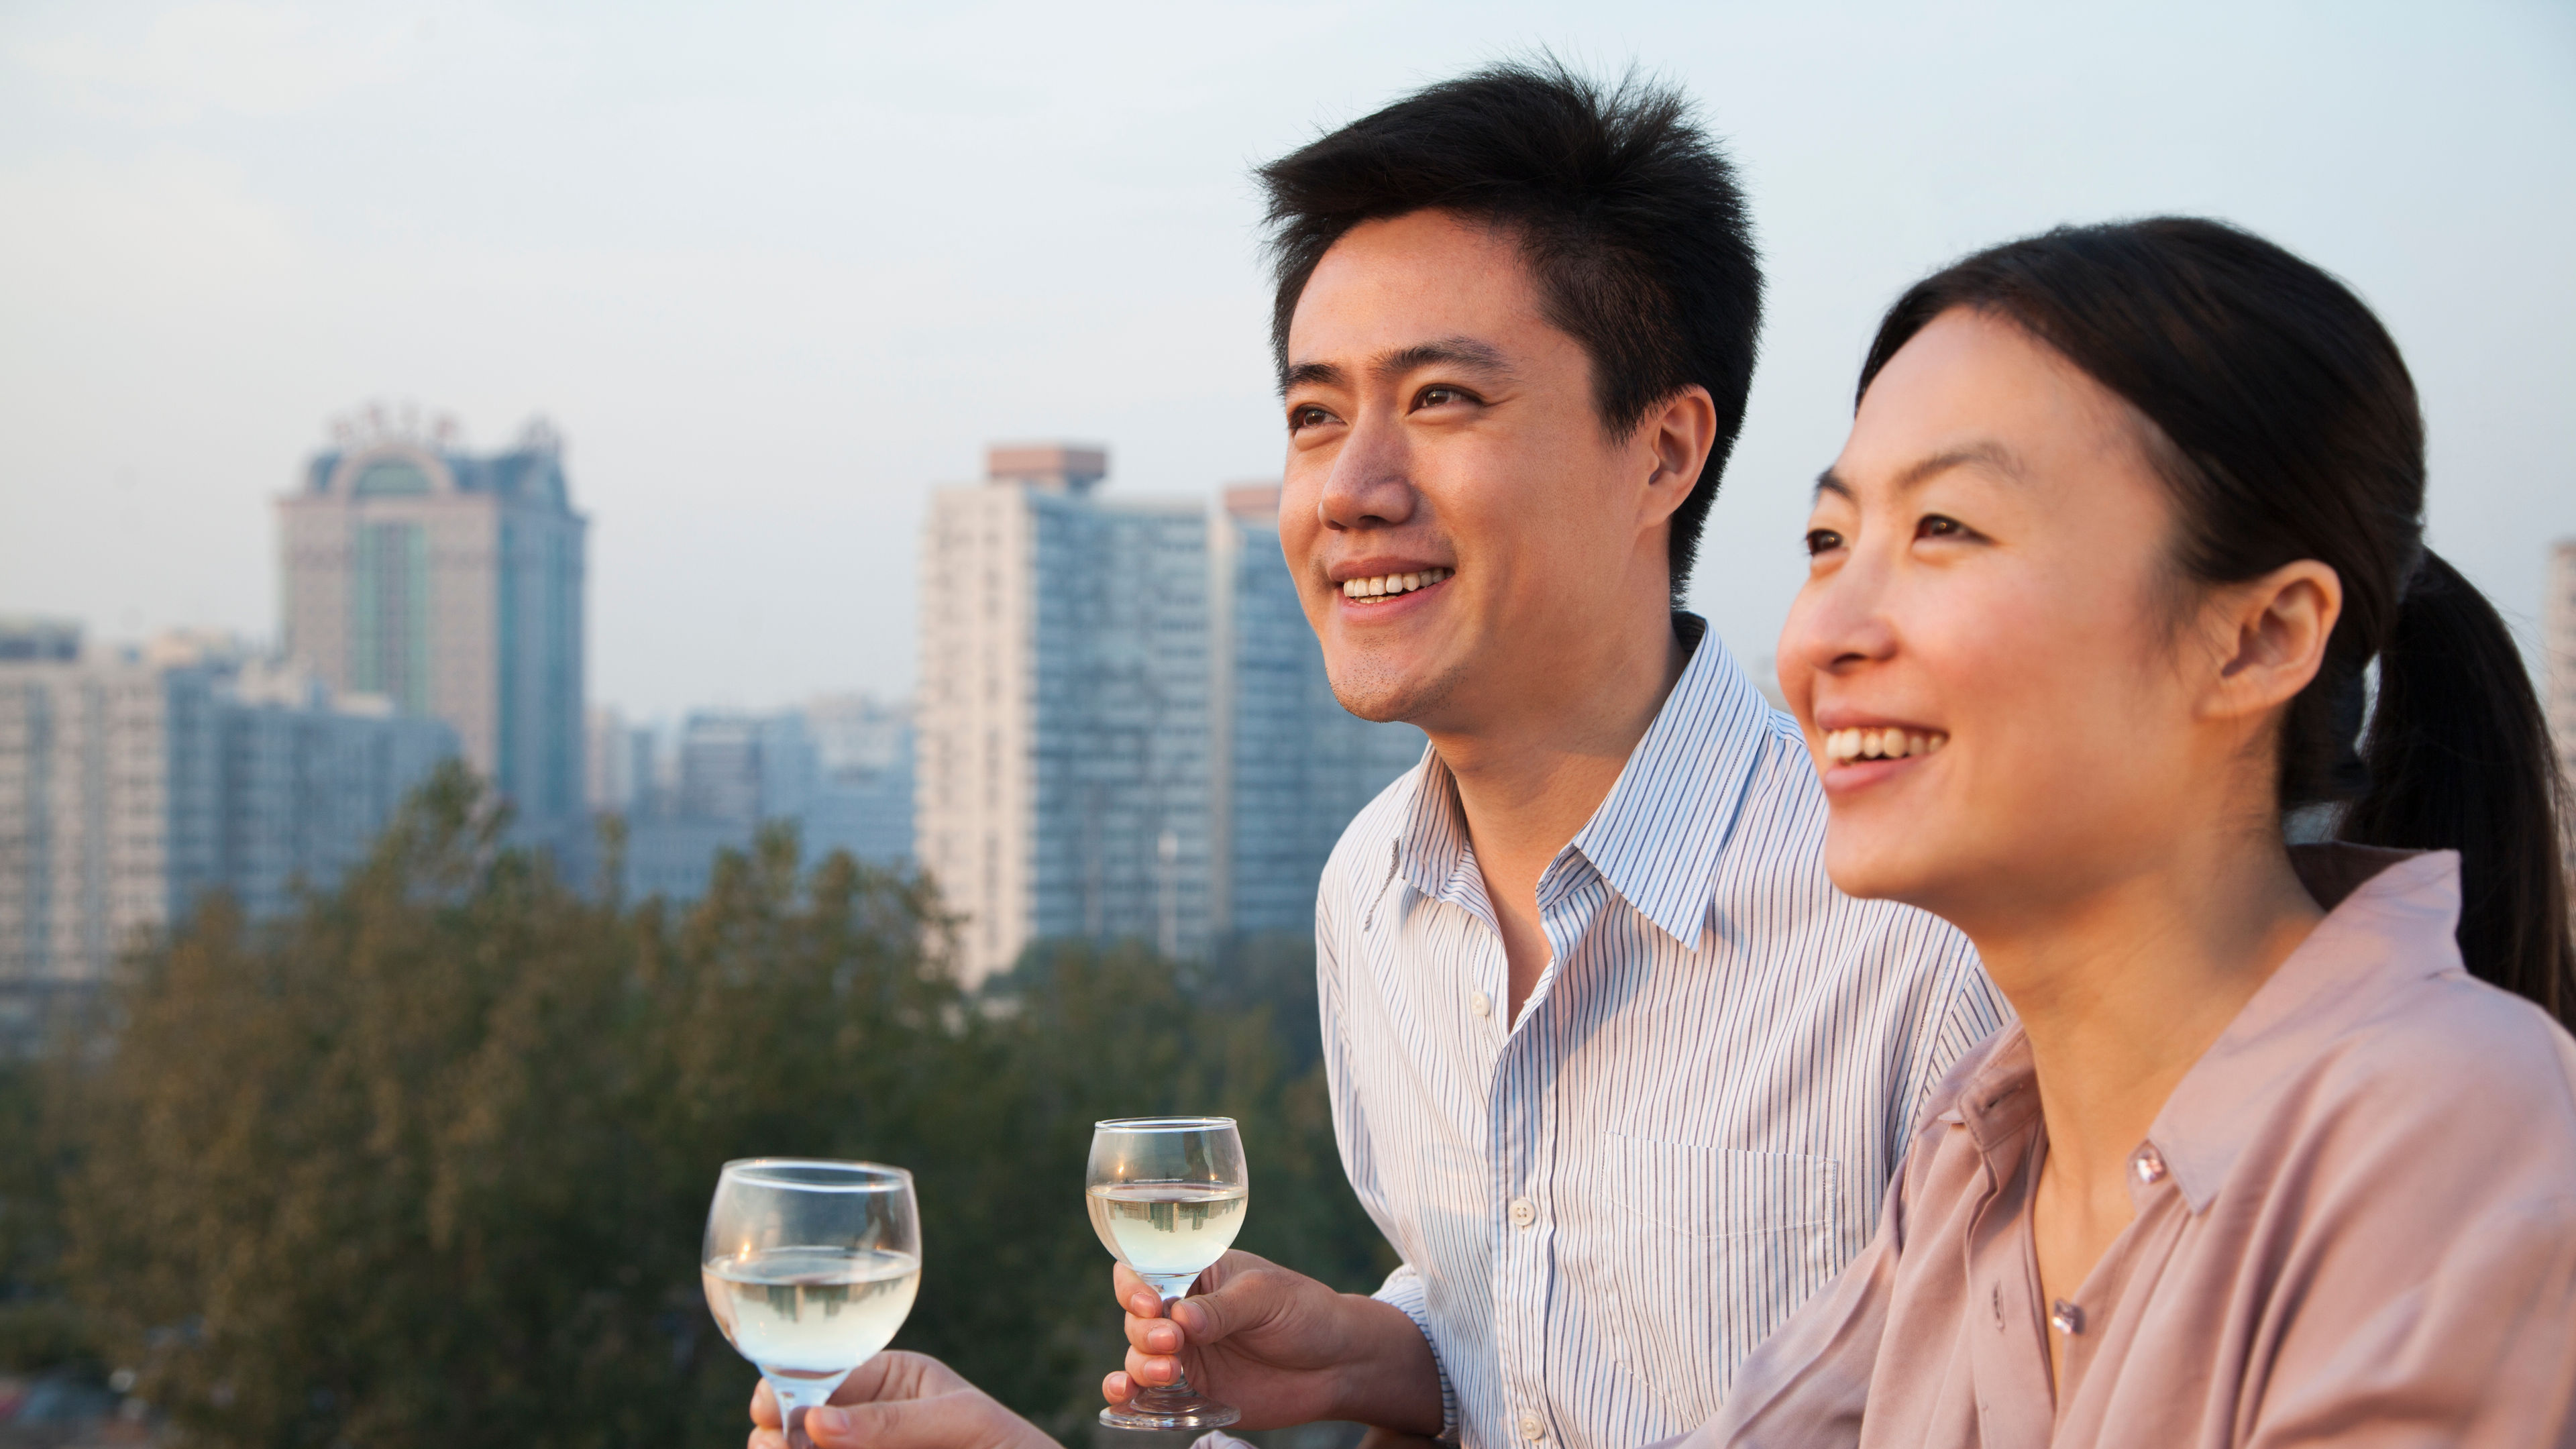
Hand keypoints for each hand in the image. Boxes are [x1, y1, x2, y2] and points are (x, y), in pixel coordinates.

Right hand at [749, 1350, 1056, 1448]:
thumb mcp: (959, 1421)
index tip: (765, 1407)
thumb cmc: (1008, 1446)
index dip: (788, 1387)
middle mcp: (868, 1418)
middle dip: (776, 1430)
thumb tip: (815, 1421)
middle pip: (800, 1420)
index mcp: (891, 1380)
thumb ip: (892, 1422)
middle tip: (768, 1445)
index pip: (826, 1374)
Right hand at [1102, 1250, 1441, 1434]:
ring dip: (1139, 1365)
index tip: (1149, 1304)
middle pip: (1137, 1319)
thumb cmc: (1305, 1313)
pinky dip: (1129, 1397)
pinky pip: (1150, 1395)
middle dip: (1144, 1331)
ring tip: (1168, 1372)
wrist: (1338, 1364)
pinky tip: (1123, 1398)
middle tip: (1173, 1343)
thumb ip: (1224, 1309)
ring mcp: (1185, 1354)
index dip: (1135, 1287)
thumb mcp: (1266, 1297)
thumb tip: (1181, 1319)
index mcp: (1195, 1275)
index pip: (1146, 1273)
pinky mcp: (1192, 1392)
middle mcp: (1182, 1314)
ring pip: (1138, 1357)